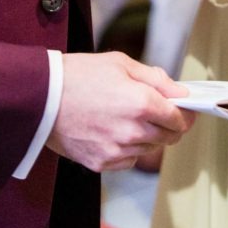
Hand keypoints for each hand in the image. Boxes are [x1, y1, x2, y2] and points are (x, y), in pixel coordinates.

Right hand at [46, 51, 194, 171]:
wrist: (40, 97)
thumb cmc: (78, 75)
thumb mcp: (120, 63)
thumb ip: (155, 79)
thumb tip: (180, 92)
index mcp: (141, 103)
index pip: (179, 119)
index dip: (186, 115)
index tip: (186, 111)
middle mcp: (133, 131)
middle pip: (169, 138)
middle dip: (170, 126)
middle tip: (161, 113)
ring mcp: (116, 150)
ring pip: (149, 150)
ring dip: (148, 137)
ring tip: (129, 119)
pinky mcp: (100, 163)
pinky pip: (127, 161)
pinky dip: (127, 150)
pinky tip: (113, 132)